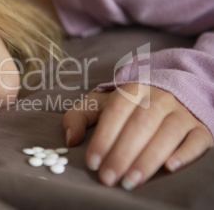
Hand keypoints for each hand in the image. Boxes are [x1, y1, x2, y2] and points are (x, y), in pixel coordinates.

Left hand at [63, 84, 212, 189]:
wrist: (171, 92)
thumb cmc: (129, 105)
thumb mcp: (101, 104)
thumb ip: (80, 117)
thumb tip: (71, 139)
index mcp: (133, 90)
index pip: (117, 111)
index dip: (104, 137)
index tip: (93, 162)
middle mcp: (159, 98)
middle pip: (141, 125)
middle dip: (122, 154)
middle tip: (108, 177)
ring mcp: (181, 112)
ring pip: (167, 133)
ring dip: (148, 159)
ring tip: (130, 181)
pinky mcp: (199, 127)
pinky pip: (196, 140)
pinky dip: (185, 153)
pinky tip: (170, 168)